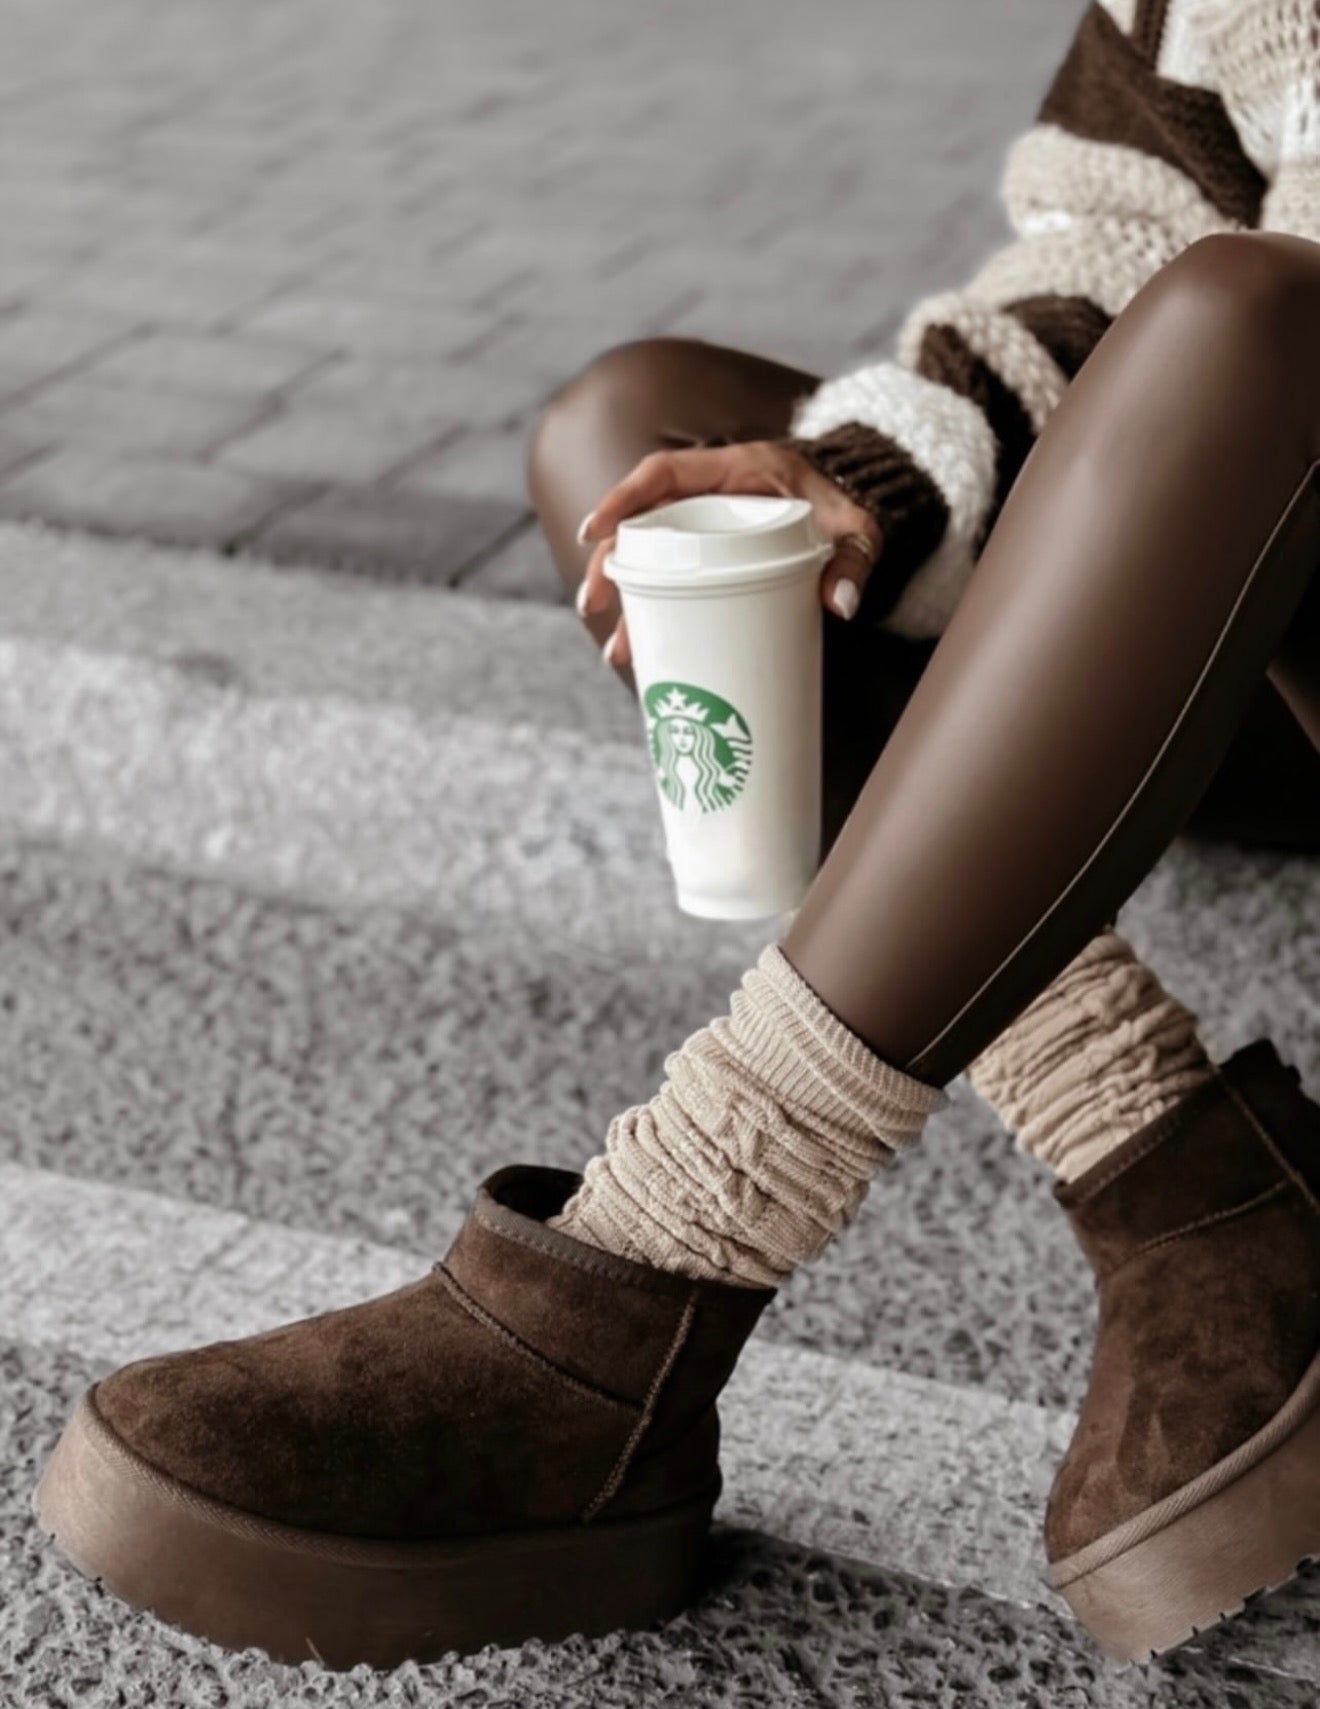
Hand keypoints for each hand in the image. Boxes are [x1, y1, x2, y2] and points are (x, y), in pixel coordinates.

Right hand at [574, 441, 882, 667]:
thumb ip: (853, 558)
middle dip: (610, 563)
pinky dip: (655, 610)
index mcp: (734, 468)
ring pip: (649, 557)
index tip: (595, 531)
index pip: (663, 473)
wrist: (852, 502)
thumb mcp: (857, 527)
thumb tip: (842, 604)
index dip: (624, 499)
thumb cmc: (846, 505)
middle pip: (642, 523)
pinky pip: (670, 575)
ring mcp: (705, 527)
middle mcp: (708, 495)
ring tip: (618, 648)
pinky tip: (646, 649)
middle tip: (593, 605)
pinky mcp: (710, 555)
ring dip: (626, 599)